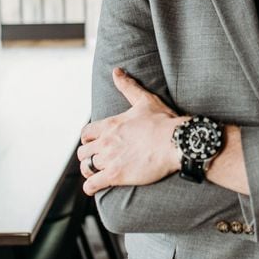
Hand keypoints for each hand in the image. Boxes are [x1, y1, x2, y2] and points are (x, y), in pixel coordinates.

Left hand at [77, 68, 188, 195]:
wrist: (176, 142)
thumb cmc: (163, 121)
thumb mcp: (144, 100)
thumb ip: (128, 86)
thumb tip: (116, 71)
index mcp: (110, 124)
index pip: (86, 133)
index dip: (89, 139)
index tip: (96, 142)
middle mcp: (106, 142)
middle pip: (83, 152)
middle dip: (89, 155)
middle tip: (99, 158)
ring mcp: (109, 159)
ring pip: (86, 168)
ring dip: (90, 170)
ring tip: (98, 172)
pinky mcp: (116, 176)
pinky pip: (92, 185)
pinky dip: (92, 187)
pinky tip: (97, 185)